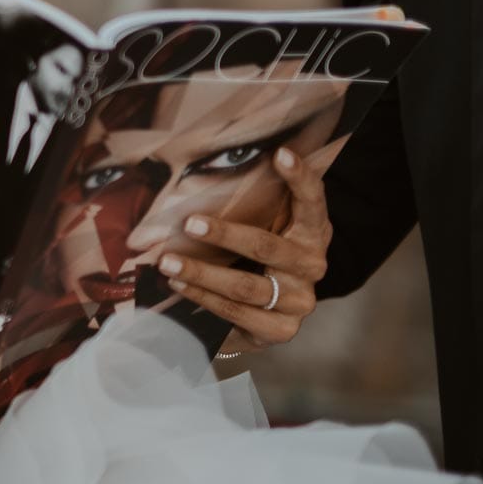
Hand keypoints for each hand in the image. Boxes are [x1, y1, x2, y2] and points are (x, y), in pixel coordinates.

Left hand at [158, 146, 330, 352]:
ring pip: (245, 288)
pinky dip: (203, 300)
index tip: (279, 153)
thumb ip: (262, 197)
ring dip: (202, 275)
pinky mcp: (279, 330)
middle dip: (225, 235)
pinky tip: (178, 288)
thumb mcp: (275, 221)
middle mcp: (312, 267)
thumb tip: (222, 157)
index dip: (300, 177)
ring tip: (168, 263)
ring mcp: (298, 302)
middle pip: (266, 248)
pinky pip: (235, 316)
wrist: (284, 303)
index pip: (312, 201)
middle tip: (188, 224)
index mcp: (314, 232)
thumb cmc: (270, 248)